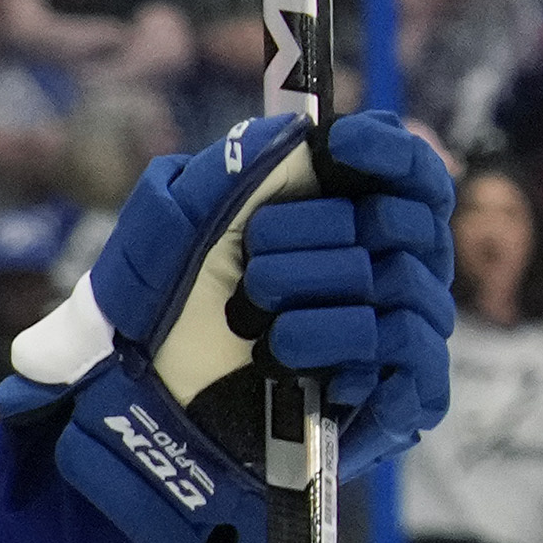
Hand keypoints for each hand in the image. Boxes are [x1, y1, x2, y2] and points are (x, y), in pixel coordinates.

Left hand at [0, 110, 455, 542]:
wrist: (131, 411)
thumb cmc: (155, 315)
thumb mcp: (168, 228)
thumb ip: (224, 171)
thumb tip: (292, 131)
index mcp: (345, 225)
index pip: (410, 173)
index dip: (388, 153)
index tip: (335, 146)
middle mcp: (385, 276)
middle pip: (404, 225)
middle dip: (319, 234)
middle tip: (254, 266)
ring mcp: (395, 339)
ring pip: (402, 289)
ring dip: (316, 298)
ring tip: (255, 323)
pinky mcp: (399, 402)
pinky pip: (411, 357)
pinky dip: (348, 349)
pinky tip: (292, 357)